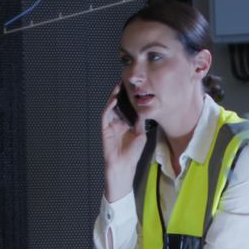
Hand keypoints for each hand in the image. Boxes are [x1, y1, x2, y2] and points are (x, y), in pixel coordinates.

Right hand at [102, 84, 146, 200]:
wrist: (124, 167)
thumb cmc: (132, 154)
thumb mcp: (140, 134)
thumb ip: (140, 121)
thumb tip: (143, 109)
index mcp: (125, 123)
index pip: (126, 107)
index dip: (129, 97)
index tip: (135, 86)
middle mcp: (117, 122)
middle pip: (118, 104)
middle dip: (121, 93)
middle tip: (125, 80)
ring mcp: (110, 125)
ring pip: (110, 107)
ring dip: (114, 96)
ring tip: (119, 86)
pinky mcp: (104, 129)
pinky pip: (105, 115)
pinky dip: (109, 107)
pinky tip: (114, 99)